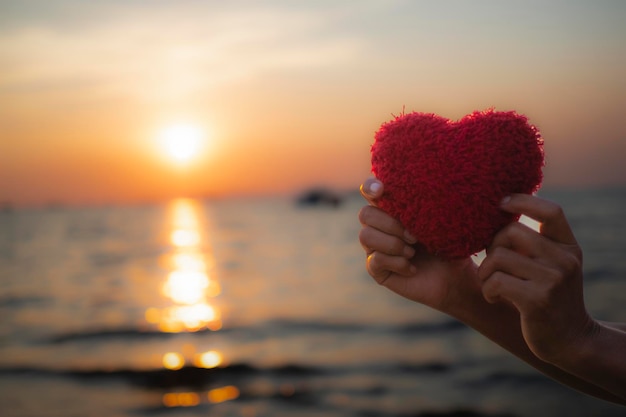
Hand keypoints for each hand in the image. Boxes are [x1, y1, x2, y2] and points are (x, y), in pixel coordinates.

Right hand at [358, 178, 477, 311]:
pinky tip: (412, 268)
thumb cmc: (449, 246)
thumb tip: (417, 189)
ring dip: (393, 244)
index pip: (369, 191)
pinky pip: (375, 260)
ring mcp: (375, 248)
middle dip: (390, 224)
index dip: (370, 187)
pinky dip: (397, 263)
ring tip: (413, 252)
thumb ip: (422, 205)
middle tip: (415, 236)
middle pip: (365, 214)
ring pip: (366, 236)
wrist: (455, 278)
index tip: (382, 190)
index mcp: (392, 210)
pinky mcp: (377, 270)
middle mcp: (379, 227)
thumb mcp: (438, 222)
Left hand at [478, 194, 593, 363]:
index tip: (501, 203)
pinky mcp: (537, 300)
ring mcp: (552, 280)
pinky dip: (487, 289)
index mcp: (568, 247)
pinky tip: (494, 297)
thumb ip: (534, 244)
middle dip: (491, 246)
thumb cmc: (549, 299)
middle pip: (511, 231)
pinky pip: (495, 280)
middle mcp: (564, 260)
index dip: (523, 200)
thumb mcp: (551, 266)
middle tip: (492, 265)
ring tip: (491, 284)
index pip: (551, 211)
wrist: (569, 340)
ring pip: (498, 256)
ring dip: (485, 272)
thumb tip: (499, 215)